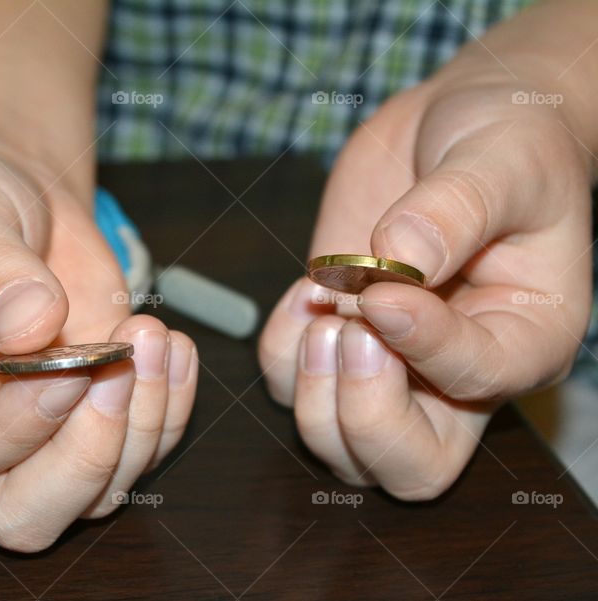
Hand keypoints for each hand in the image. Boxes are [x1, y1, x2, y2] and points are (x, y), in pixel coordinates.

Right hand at [0, 152, 197, 550]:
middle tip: (119, 368)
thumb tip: (35, 326)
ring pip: (91, 497)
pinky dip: (168, 413)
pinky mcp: (86, 424)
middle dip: (84, 457)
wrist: (9, 204)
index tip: (72, 368)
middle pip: (22, 515)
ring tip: (153, 335)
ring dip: (140, 428)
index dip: (17, 426)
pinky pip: (138, 456)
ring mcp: (29, 442)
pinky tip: (174, 349)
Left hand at [259, 68, 592, 498]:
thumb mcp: (501, 159)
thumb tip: (397, 259)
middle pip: (408, 468)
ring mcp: (390, 366)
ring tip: (322, 298)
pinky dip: (279, 351)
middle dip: (363, 415)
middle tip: (346, 328)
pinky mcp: (335, 339)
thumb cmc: (505, 142)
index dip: (420, 345)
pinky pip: (288, 385)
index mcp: (524, 339)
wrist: (456, 125)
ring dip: (311, 388)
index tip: (382, 290)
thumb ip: (457, 209)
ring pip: (339, 447)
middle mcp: (457, 373)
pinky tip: (304, 290)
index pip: (474, 382)